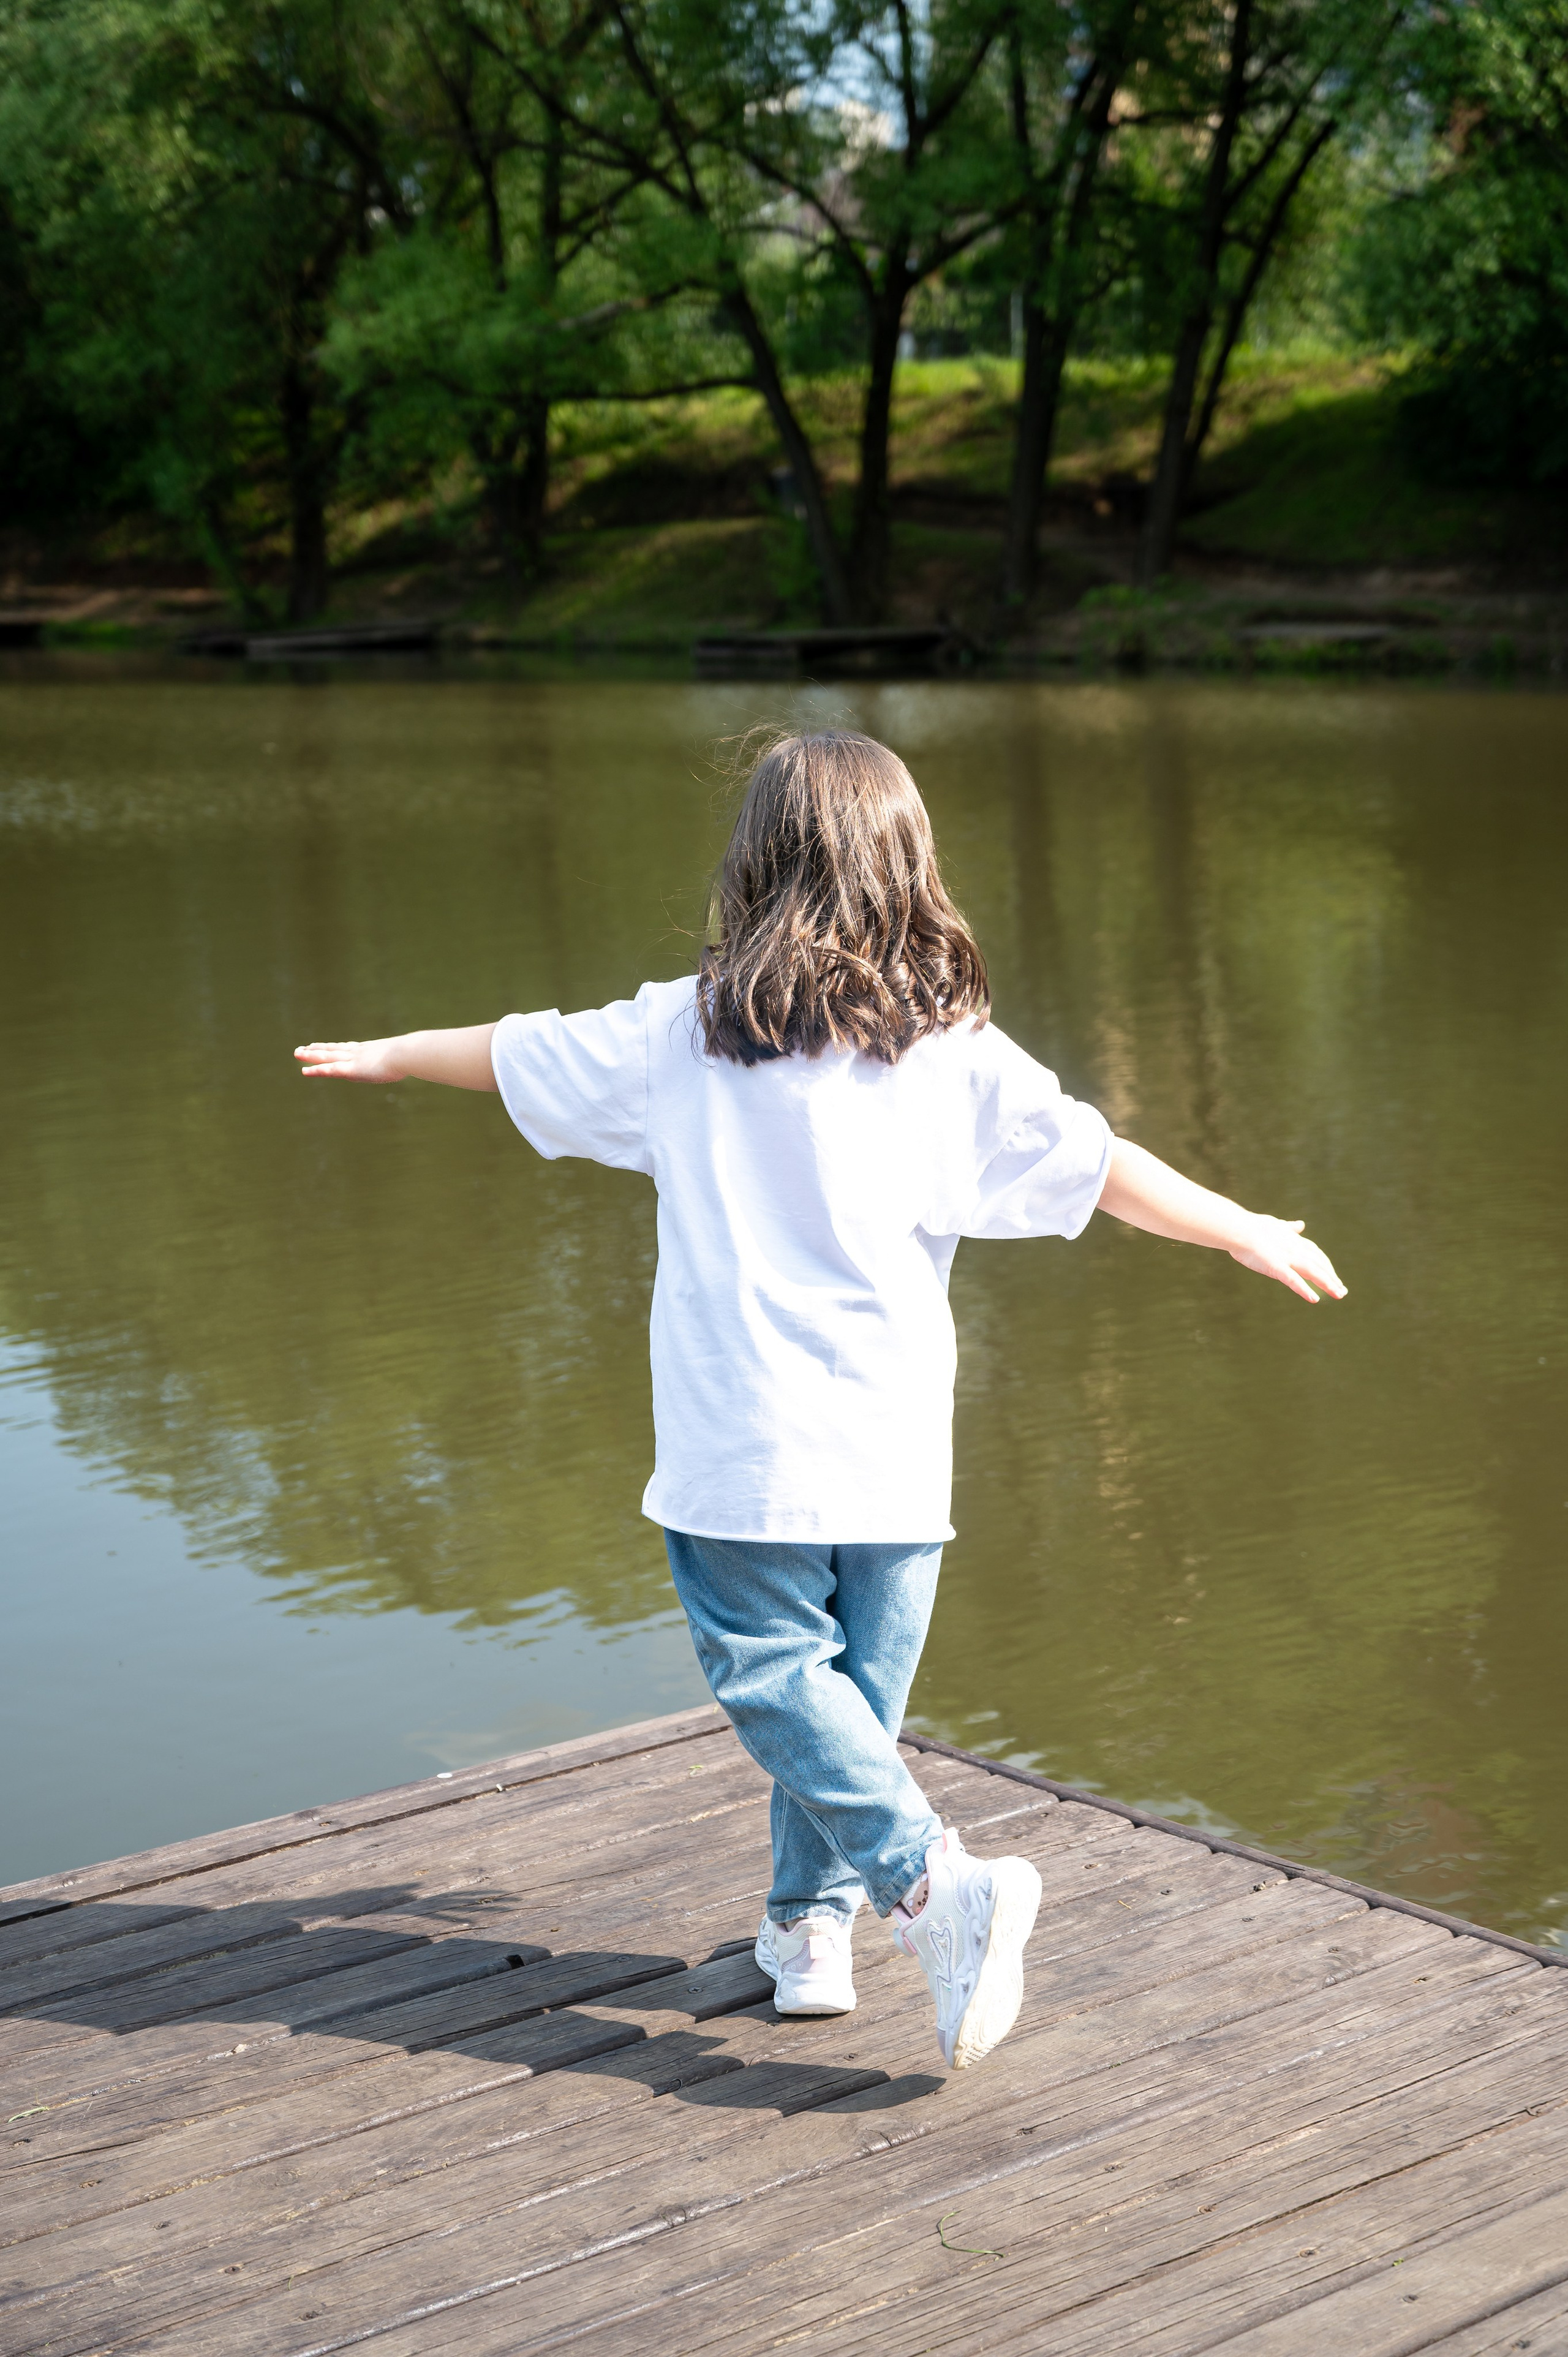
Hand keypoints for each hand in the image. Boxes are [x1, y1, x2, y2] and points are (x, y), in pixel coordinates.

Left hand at [294, 1037, 406, 1083]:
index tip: (322, 1044)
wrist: (406, 1054)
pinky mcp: (351, 1070)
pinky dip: (317, 1070)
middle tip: (302, 1048)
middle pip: (333, 1049)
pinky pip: (329, 1070)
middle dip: (317, 1049)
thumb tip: (419, 1059)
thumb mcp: (406, 1057)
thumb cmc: (411, 1056)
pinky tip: (305, 1071)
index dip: (333, 1046)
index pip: (346, 1047)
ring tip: (297, 1053)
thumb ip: (405, 1059)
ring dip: (311, 1056)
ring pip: (327, 1057)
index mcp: (369, 1049)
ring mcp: (353, 1060)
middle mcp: (357, 1052)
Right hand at [1228, 1216, 1345, 1303]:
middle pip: (1320, 1264)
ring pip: (1313, 1272)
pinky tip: (1314, 1299)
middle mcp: (1295, 1249)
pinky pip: (1293, 1280)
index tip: (1334, 1276)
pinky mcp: (1276, 1266)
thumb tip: (1301, 1224)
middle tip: (1342, 1291)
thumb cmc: (1252, 1226)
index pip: (1316, 1254)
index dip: (1326, 1266)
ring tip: (1339, 1294)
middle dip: (1332, 1278)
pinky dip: (1305, 1289)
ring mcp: (1287, 1257)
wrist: (1238, 1228)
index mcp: (1294, 1240)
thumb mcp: (1276, 1224)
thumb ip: (1289, 1227)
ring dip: (1328, 1284)